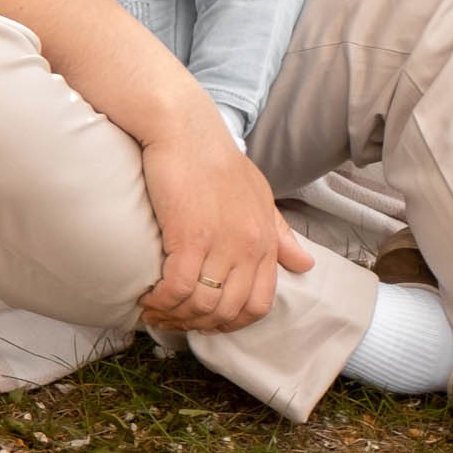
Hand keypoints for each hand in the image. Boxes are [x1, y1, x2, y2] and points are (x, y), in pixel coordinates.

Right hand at [135, 111, 313, 332]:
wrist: (184, 127)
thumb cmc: (216, 157)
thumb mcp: (258, 193)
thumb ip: (279, 232)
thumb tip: (305, 264)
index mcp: (265, 239)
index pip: (259, 304)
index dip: (231, 322)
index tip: (206, 319)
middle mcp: (248, 246)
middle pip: (228, 312)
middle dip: (200, 325)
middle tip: (174, 319)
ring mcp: (220, 243)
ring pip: (202, 305)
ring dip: (176, 316)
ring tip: (156, 311)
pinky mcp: (188, 236)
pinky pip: (177, 288)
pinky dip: (161, 301)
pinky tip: (147, 298)